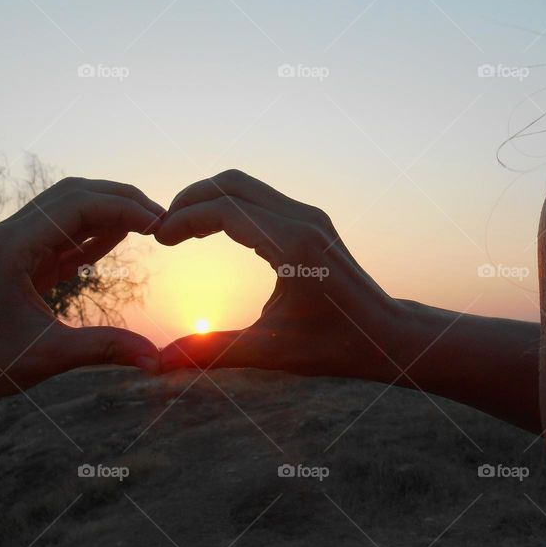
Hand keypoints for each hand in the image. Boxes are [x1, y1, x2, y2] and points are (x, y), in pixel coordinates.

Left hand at [0, 178, 163, 419]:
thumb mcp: (49, 356)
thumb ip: (105, 349)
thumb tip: (157, 359)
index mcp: (12, 247)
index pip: (76, 205)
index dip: (123, 208)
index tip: (161, 223)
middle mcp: (11, 236)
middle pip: (73, 195)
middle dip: (120, 200)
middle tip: (163, 218)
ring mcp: (14, 247)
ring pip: (67, 209)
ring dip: (108, 211)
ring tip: (150, 224)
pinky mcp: (20, 263)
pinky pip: (61, 235)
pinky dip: (93, 232)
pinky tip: (121, 237)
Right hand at [156, 170, 402, 379]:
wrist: (385, 335)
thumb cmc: (334, 346)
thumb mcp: (270, 350)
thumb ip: (213, 351)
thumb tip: (161, 363)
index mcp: (293, 245)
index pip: (224, 210)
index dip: (184, 220)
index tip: (159, 240)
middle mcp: (303, 219)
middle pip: (232, 184)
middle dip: (191, 200)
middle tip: (164, 230)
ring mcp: (310, 216)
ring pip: (246, 186)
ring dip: (210, 200)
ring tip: (182, 231)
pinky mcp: (312, 221)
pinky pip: (261, 199)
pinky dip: (230, 206)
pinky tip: (213, 233)